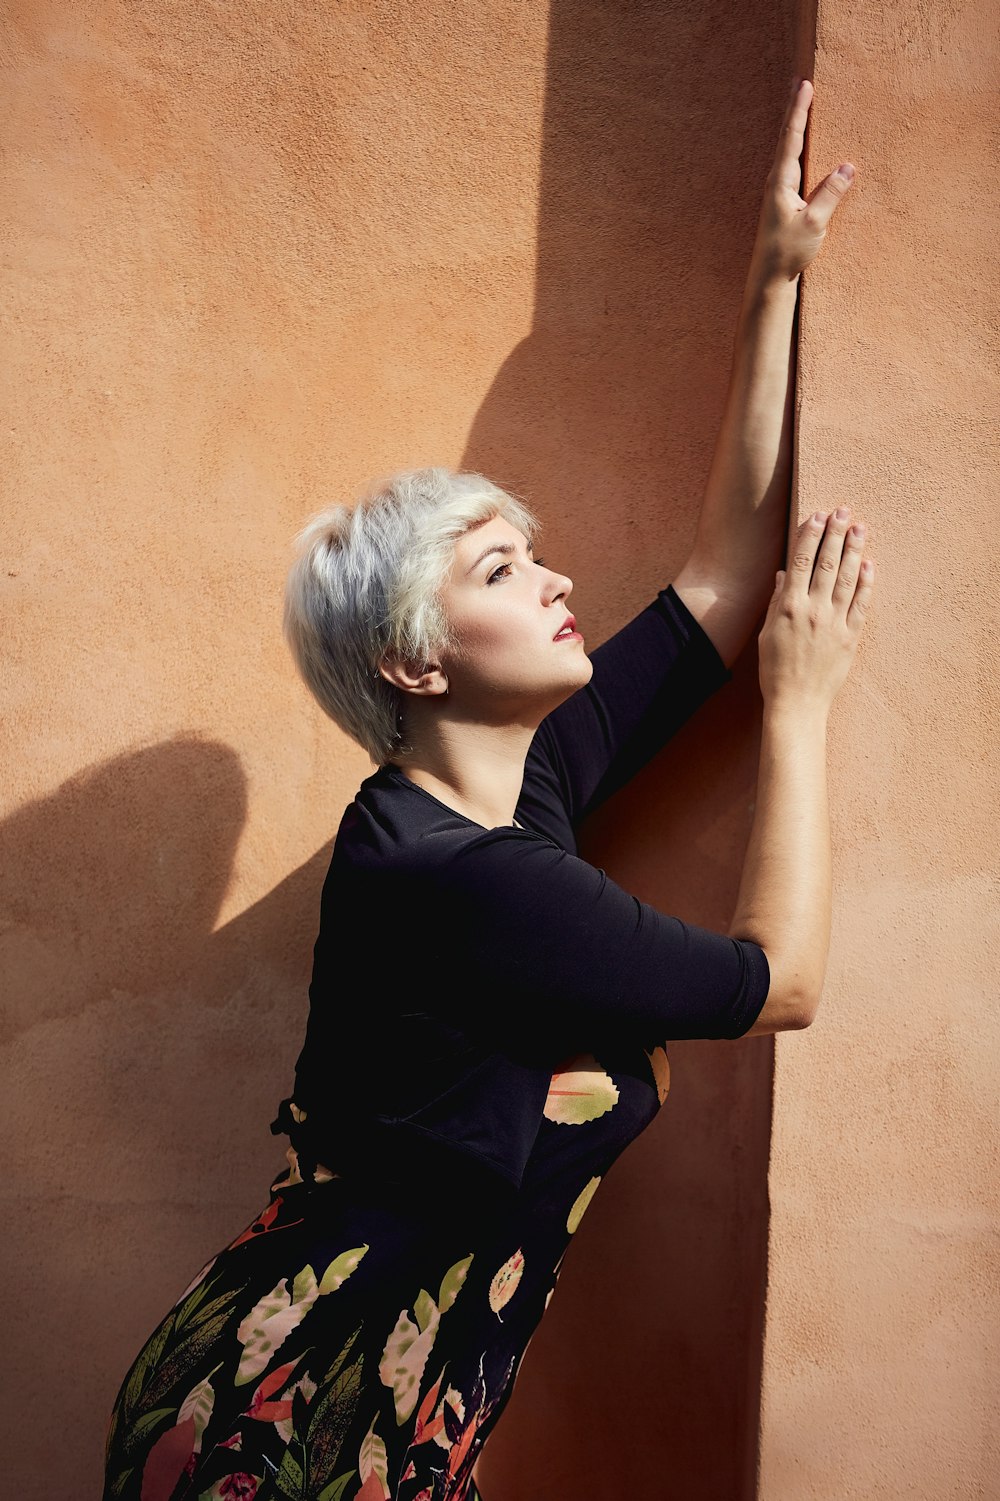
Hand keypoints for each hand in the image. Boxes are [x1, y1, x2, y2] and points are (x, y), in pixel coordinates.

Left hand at [748, 78, 854, 284]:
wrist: (769, 278)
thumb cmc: (788, 253)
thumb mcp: (815, 223)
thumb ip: (831, 194)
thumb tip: (848, 166)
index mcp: (781, 183)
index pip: (791, 139)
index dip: (799, 111)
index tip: (804, 85)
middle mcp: (776, 182)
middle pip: (786, 138)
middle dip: (795, 110)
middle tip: (800, 83)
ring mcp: (777, 191)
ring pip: (787, 151)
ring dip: (795, 126)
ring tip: (801, 105)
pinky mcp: (782, 201)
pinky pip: (791, 165)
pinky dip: (797, 147)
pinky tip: (801, 146)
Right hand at [758, 508, 874, 714]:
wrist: (796, 704)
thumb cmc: (775, 671)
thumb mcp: (766, 634)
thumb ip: (777, 602)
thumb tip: (784, 575)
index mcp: (789, 608)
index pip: (801, 563)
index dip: (810, 537)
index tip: (817, 516)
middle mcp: (813, 611)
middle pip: (828, 564)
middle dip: (836, 534)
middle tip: (844, 511)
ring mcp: (835, 623)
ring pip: (848, 579)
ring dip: (854, 550)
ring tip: (860, 528)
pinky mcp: (851, 637)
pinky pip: (861, 604)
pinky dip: (866, 582)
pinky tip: (869, 564)